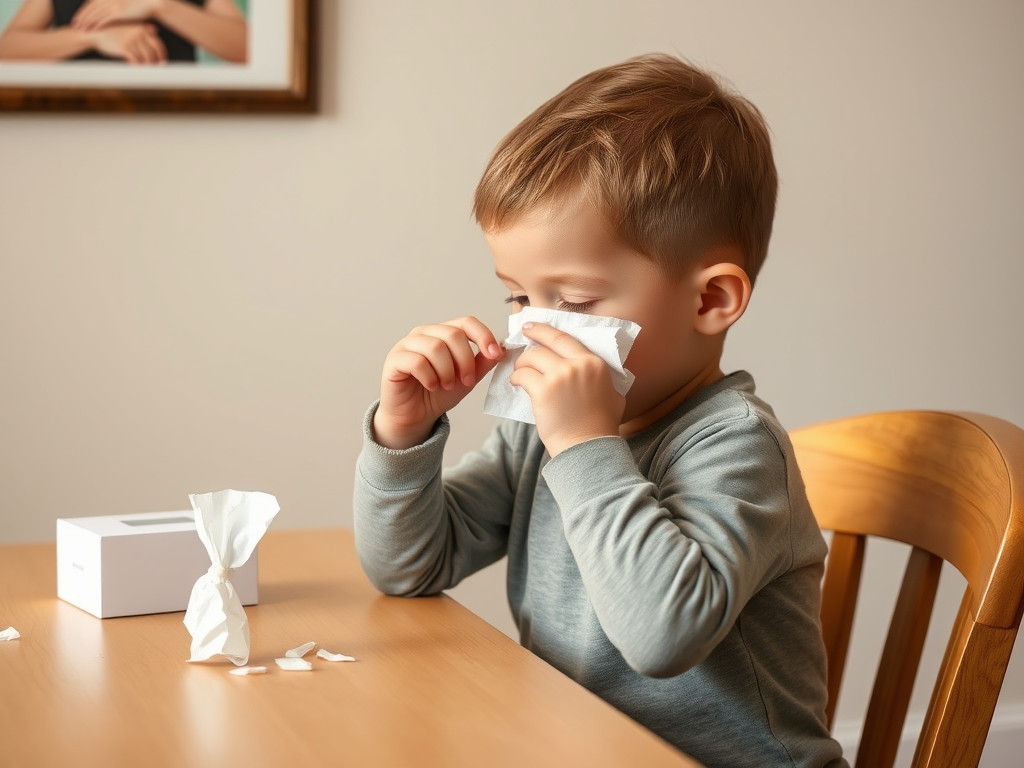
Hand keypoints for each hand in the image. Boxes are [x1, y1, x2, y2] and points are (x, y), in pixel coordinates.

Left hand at [72, 0, 162, 29]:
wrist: (151, 2)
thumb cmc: (140, 4)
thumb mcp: (125, 3)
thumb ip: (116, 5)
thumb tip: (112, 12)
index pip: (92, 3)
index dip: (84, 10)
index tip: (79, 16)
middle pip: (91, 8)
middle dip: (81, 16)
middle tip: (75, 23)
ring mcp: (113, 5)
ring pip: (95, 14)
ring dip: (86, 21)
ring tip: (80, 28)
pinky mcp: (119, 12)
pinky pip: (104, 19)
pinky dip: (96, 24)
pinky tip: (91, 28)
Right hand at [91, 22, 166, 62]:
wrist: (96, 34)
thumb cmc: (114, 32)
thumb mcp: (129, 26)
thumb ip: (143, 28)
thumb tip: (156, 30)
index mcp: (142, 28)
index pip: (158, 44)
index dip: (162, 55)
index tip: (163, 62)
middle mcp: (138, 33)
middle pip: (153, 53)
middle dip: (155, 62)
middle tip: (156, 68)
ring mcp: (132, 40)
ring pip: (145, 58)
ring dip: (147, 65)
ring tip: (145, 69)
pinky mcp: (125, 48)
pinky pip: (136, 61)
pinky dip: (138, 66)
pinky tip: (136, 67)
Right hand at [374, 316, 504, 448]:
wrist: (415, 416)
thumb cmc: (439, 394)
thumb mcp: (468, 378)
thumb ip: (483, 363)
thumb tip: (502, 348)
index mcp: (443, 333)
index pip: (466, 322)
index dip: (484, 335)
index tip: (495, 354)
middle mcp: (425, 333)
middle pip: (453, 334)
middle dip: (465, 361)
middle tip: (467, 381)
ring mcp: (407, 344)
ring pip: (435, 347)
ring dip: (447, 371)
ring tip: (446, 386)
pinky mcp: (394, 360)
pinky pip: (416, 361)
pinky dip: (430, 377)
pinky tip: (432, 386)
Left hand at [509, 322, 623, 456]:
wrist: (589, 448)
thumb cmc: (601, 427)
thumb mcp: (614, 396)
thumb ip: (605, 380)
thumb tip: (596, 373)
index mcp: (594, 363)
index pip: (565, 338)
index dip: (544, 330)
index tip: (532, 326)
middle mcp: (577, 365)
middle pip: (545, 344)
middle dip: (529, 340)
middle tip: (517, 342)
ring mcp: (559, 377)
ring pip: (531, 359)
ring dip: (521, 364)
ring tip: (518, 373)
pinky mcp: (543, 391)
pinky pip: (523, 376)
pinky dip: (516, 379)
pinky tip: (516, 384)